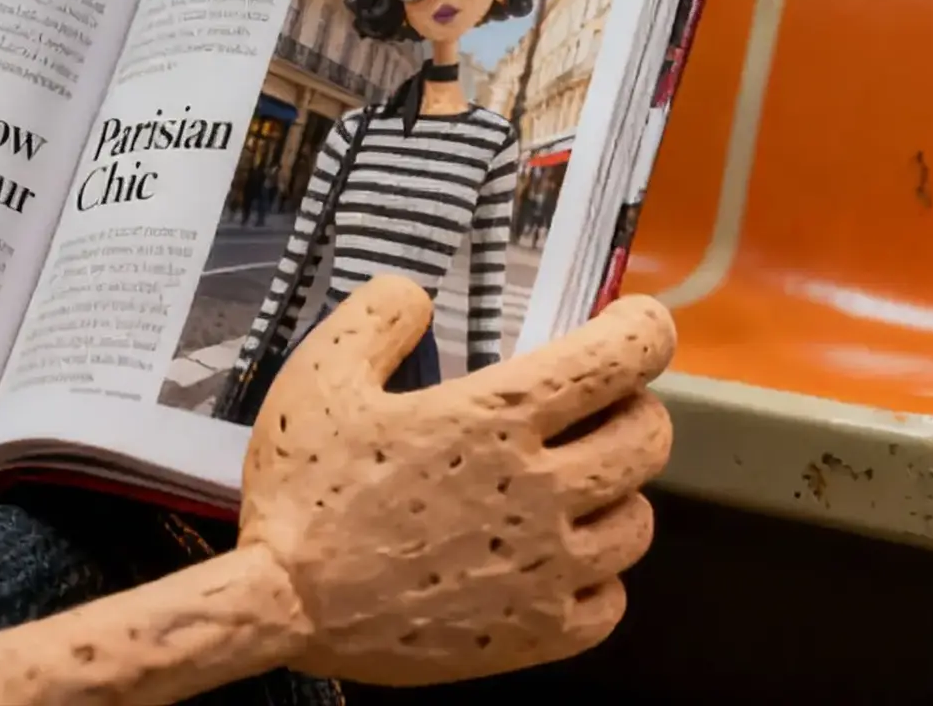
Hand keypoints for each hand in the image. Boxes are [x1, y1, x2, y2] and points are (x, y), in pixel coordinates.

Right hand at [240, 276, 673, 686]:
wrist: (284, 609)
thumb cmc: (304, 492)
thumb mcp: (320, 377)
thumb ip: (376, 319)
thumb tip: (418, 297)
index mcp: (497, 417)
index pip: (621, 358)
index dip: (646, 330)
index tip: (637, 325)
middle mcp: (541, 489)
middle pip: (648, 438)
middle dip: (634, 410)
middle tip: (595, 410)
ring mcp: (547, 569)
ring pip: (639, 523)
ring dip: (616, 496)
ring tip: (572, 489)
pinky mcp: (537, 635)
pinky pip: (611, 603)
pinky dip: (598, 579)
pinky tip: (556, 564)